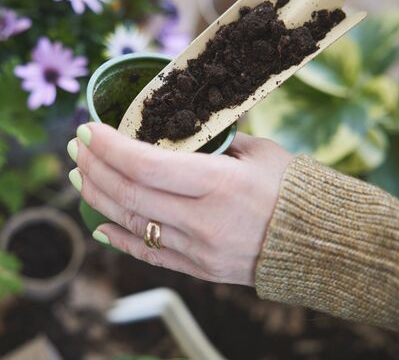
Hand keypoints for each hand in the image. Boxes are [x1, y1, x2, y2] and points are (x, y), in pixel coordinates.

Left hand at [67, 123, 292, 286]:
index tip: (88, 129)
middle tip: (77, 147)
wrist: (320, 243)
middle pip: (131, 194)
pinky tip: (100, 224)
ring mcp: (199, 250)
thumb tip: (175, 132)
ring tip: (80, 176)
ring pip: (133, 223)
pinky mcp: (199, 270)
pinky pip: (151, 255)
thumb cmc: (293, 188)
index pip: (146, 164)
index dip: (110, 146)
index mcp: (220, 183)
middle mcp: (204, 220)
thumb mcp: (258, 153)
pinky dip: (121, 238)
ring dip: (99, 198)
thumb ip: (212, 143)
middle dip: (96, 167)